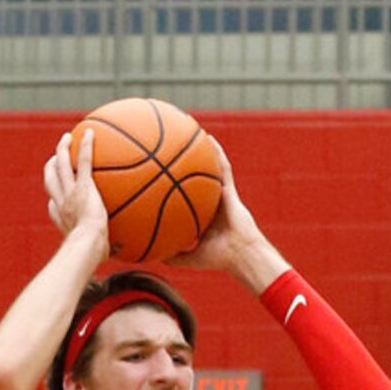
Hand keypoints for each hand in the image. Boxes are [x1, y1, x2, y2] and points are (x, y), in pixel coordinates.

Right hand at [44, 129, 109, 261]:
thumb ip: (103, 250)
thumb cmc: (92, 256)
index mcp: (62, 219)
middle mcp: (62, 202)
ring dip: (63, 148)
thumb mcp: (95, 255)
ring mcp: (70, 192)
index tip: (58, 194)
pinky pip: (83, 161)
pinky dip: (85, 145)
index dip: (53, 197)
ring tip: (68, 137)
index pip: (53, 206)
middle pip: (51, 178)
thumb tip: (115, 256)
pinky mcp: (82, 186)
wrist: (88, 246)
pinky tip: (90, 132)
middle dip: (52, 165)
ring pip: (61, 164)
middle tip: (58, 156)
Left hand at [172, 139, 270, 277]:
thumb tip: (149, 254)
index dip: (174, 184)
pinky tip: (207, 137)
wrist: (241, 254)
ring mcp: (221, 194)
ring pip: (209, 167)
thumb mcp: (189, 258)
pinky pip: (222, 167)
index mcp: (201, 215)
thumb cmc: (219, 258)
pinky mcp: (230, 190)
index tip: (159, 172)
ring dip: (200, 149)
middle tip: (168, 145)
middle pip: (194, 176)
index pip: (185, 196)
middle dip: (184, 161)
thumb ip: (171, 254)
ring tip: (188, 130)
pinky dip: (216, 152)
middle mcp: (210, 201)